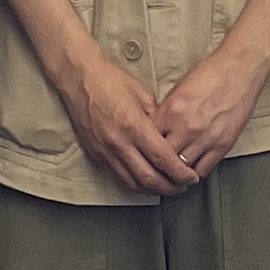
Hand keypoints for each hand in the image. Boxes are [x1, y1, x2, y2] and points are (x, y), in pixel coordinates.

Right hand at [56, 51, 197, 196]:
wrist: (79, 80)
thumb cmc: (110, 81)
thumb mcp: (143, 94)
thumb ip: (158, 118)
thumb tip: (170, 136)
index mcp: (134, 126)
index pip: (163, 159)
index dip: (180, 173)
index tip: (191, 177)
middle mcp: (119, 143)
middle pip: (149, 178)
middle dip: (171, 187)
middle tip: (183, 187)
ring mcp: (105, 152)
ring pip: (133, 183)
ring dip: (153, 190)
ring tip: (167, 187)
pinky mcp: (96, 155)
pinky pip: (119, 178)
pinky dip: (136, 185)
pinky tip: (146, 183)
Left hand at [153, 39, 269, 184]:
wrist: (239, 70)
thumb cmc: (211, 74)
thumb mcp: (179, 89)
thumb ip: (166, 112)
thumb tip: (157, 129)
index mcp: (172, 110)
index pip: (148, 139)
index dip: (144, 146)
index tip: (144, 150)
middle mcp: (187, 127)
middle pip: (162, 157)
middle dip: (157, 162)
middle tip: (154, 166)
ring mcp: (205, 138)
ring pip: (181, 169)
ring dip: (175, 171)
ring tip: (171, 172)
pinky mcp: (222, 145)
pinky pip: (203, 169)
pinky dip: (194, 172)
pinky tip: (190, 169)